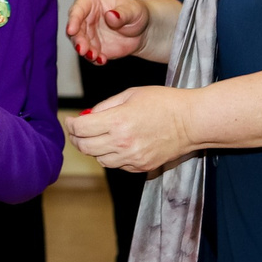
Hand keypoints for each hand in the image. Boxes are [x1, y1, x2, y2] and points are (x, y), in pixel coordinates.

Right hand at [65, 0, 149, 64]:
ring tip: (94, 56)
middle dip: (78, 40)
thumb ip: (122, 13)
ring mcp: (88, 34)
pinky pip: (90, 55)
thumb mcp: (133, 10)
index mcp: (91, 1)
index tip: (72, 30)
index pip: (78, 9)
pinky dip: (95, 59)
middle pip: (75, 30)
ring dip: (85, 51)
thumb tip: (111, 16)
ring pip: (80, 44)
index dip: (73, 20)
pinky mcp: (94, 48)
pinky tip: (102, 60)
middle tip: (83, 49)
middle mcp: (85, 18)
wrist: (142, 30)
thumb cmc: (135, 12)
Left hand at [68, 85, 194, 177]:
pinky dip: (112, 156)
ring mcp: (132, 158)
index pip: (81, 128)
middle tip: (79, 130)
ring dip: (95, 148)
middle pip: (85, 147)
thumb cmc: (164, 102)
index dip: (71, 124)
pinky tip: (119, 144)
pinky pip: (117, 165)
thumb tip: (88, 116)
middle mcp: (122, 143)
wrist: (191, 122)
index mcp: (117, 121)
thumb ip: (105, 106)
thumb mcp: (131, 94)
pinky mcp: (141, 167)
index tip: (71, 120)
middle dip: (77, 138)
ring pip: (99, 159)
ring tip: (101, 137)